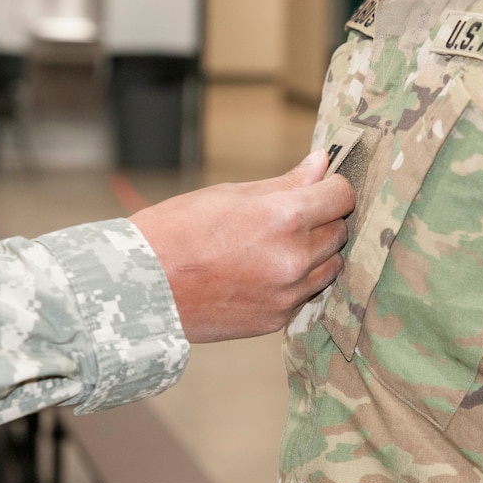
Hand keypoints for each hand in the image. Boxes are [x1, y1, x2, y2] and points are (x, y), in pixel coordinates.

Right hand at [129, 150, 354, 341]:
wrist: (141, 286)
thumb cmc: (178, 230)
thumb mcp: (232, 194)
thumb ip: (286, 183)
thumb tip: (321, 163)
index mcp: (284, 217)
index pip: (341, 196)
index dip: (333, 187)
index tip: (321, 188)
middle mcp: (294, 258)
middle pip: (339, 231)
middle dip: (324, 219)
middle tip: (291, 216)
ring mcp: (288, 293)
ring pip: (331, 266)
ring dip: (316, 252)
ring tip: (277, 245)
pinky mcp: (277, 319)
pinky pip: (307, 294)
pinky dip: (297, 281)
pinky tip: (265, 272)